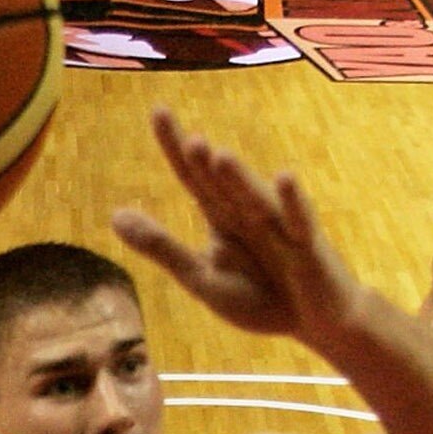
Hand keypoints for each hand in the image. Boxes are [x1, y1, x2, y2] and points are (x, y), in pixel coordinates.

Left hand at [113, 109, 367, 344]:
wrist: (317, 323)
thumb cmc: (262, 299)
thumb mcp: (203, 278)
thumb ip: (162, 247)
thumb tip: (115, 214)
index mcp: (222, 217)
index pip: (193, 177)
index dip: (175, 147)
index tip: (160, 110)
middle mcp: (249, 213)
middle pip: (222, 183)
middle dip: (206, 163)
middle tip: (188, 141)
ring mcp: (280, 227)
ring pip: (254, 198)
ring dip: (239, 179)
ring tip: (218, 157)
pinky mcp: (308, 246)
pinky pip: (299, 221)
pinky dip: (292, 201)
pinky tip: (284, 178)